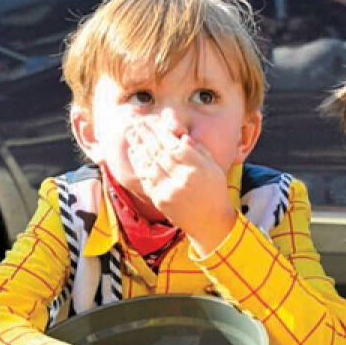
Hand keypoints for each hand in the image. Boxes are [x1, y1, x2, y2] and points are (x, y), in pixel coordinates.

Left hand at [125, 117, 236, 253]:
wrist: (210, 222)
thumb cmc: (214, 191)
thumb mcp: (213, 168)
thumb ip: (199, 150)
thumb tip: (181, 137)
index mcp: (198, 169)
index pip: (175, 146)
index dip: (162, 133)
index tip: (154, 122)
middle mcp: (183, 179)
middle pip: (160, 153)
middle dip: (147, 136)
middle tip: (138, 122)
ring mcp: (170, 191)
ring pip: (150, 164)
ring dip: (139, 147)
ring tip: (131, 133)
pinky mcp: (161, 201)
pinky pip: (146, 179)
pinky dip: (139, 164)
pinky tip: (134, 152)